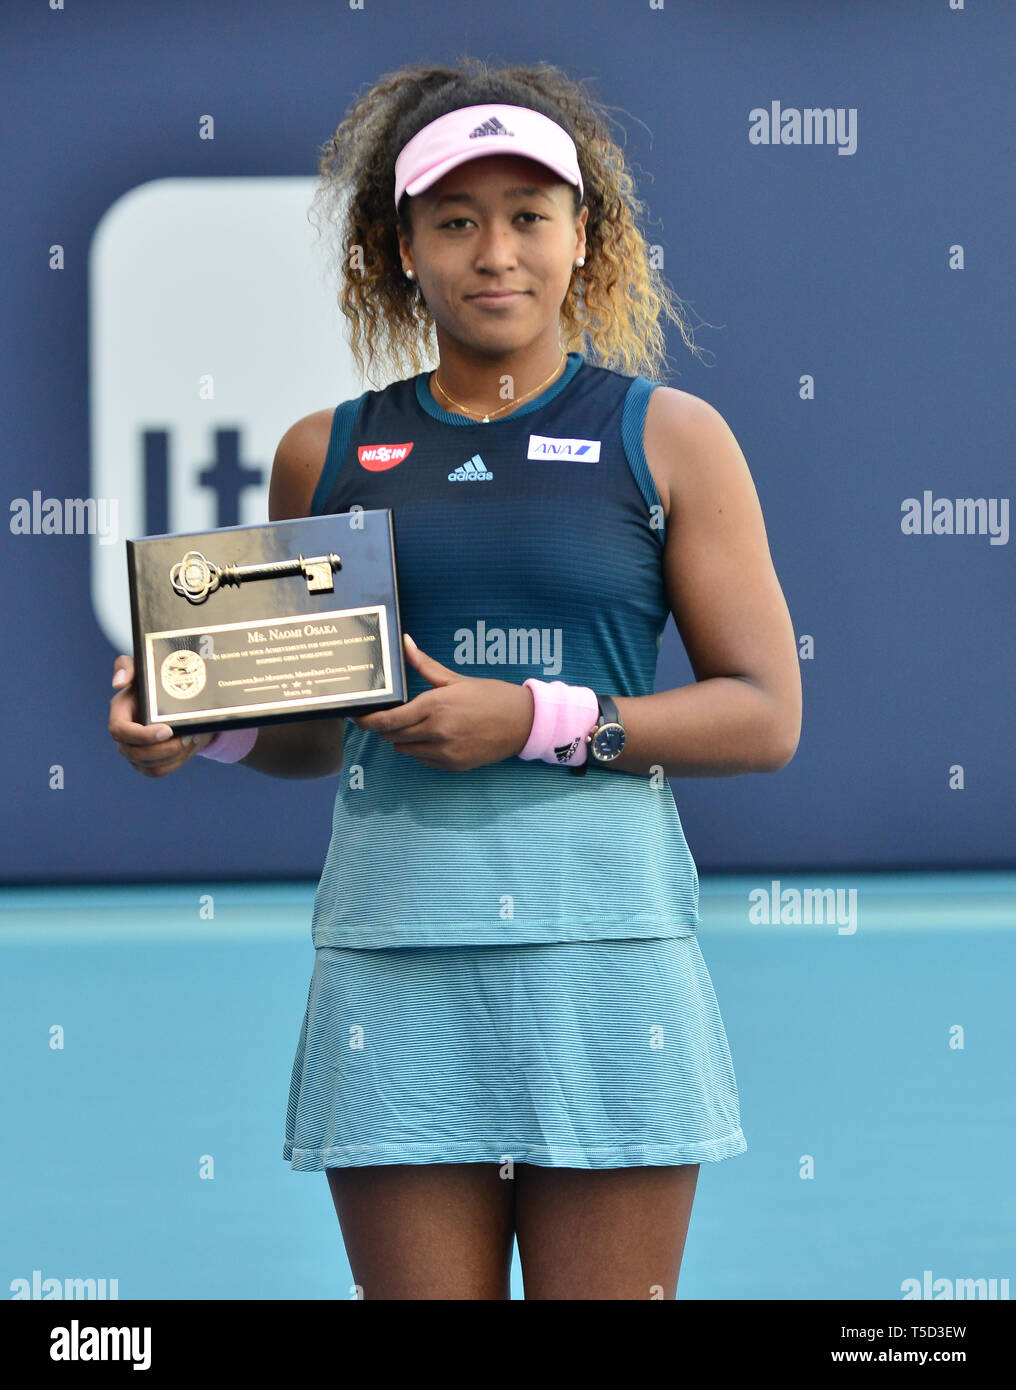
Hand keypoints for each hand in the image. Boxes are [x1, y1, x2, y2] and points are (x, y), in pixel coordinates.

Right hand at [108, 655, 214, 776]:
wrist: (180, 700)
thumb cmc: (157, 681)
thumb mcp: (144, 668)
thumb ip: (127, 666)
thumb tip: (118, 683)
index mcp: (120, 713)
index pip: (119, 731)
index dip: (142, 735)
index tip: (167, 730)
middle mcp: (124, 736)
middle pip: (133, 754)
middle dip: (162, 750)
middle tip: (186, 738)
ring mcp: (135, 752)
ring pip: (149, 766)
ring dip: (173, 756)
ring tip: (191, 739)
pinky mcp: (148, 763)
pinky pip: (159, 771)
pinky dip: (176, 762)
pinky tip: (188, 748)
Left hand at [349, 634, 534, 771]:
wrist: (522, 722)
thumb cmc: (491, 696)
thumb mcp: (456, 679)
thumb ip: (425, 665)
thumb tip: (405, 643)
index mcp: (434, 706)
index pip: (387, 720)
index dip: (367, 721)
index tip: (358, 718)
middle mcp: (435, 732)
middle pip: (391, 736)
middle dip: (386, 727)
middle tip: (388, 717)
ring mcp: (443, 752)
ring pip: (404, 750)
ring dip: (403, 739)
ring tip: (416, 725)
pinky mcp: (452, 765)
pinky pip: (423, 760)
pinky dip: (421, 750)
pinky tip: (434, 738)